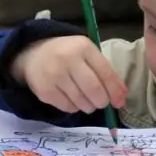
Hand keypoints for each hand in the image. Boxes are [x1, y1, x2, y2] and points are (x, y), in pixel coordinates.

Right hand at [12, 36, 126, 113]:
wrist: (34, 54)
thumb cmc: (68, 54)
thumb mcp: (88, 54)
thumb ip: (106, 72)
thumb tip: (122, 97)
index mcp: (83, 47)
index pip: (106, 73)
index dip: (115, 91)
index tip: (119, 102)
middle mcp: (68, 59)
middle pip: (94, 90)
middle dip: (102, 102)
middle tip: (101, 102)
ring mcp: (54, 75)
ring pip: (82, 102)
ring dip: (89, 106)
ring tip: (87, 100)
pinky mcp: (44, 90)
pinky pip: (68, 107)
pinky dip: (75, 107)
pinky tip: (72, 98)